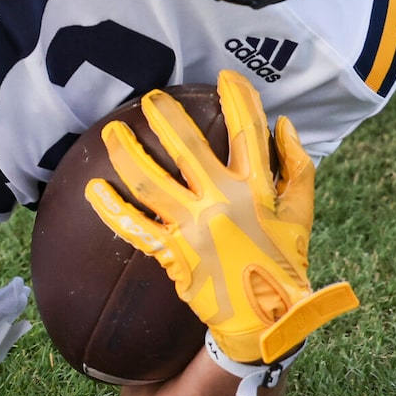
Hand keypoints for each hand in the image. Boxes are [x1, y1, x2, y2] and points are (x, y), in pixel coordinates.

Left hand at [84, 70, 360, 364]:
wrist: (265, 318)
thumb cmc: (283, 261)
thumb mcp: (301, 214)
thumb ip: (296, 168)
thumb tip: (285, 126)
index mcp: (256, 189)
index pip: (247, 132)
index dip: (237, 99)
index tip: (224, 76)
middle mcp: (222, 202)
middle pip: (187, 147)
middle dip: (166, 116)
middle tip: (151, 97)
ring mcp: (193, 227)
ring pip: (150, 181)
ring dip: (127, 152)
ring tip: (111, 131)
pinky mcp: (172, 252)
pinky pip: (135, 226)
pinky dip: (111, 208)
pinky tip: (93, 187)